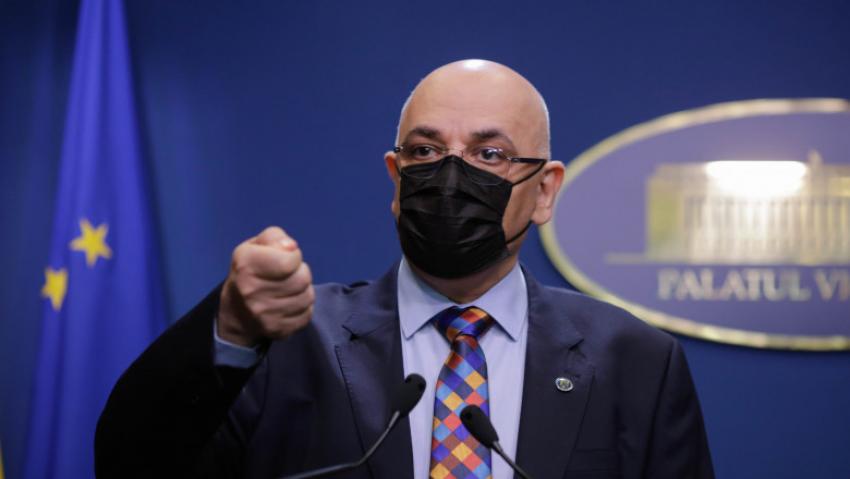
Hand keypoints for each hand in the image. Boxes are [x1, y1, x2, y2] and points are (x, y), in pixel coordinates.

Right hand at [217, 226, 313, 345]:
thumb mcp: (254, 246)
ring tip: (289, 288)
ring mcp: (264, 315)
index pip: (290, 260)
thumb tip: (291, 247)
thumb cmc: (250, 271)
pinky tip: (288, 303)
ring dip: (303, 290)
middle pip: (303, 279)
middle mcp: (252, 292)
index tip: (285, 258)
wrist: (236, 311)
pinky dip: (302, 307)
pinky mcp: (277, 330)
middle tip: (288, 275)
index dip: (294, 256)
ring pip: (308, 297)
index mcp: (246, 266)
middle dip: (300, 272)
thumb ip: (275, 237)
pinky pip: (307, 314)